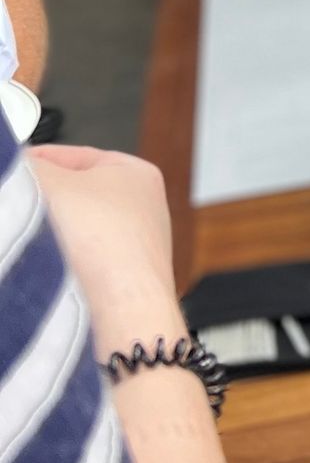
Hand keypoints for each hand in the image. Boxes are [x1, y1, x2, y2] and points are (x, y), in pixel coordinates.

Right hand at [26, 145, 183, 347]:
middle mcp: (142, 206)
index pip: (74, 155)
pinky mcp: (124, 277)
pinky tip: (46, 263)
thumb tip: (21, 164)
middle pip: (75, 193)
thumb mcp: (54, 184)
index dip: (37, 160)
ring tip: (29, 235)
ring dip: (50, 231)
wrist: (124, 307)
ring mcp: (136, 244)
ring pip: (77, 229)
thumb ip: (33, 166)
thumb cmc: (105, 242)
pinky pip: (83, 258)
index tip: (13, 168)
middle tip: (17, 201)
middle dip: (42, 198)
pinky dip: (62, 258)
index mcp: (135, 172)